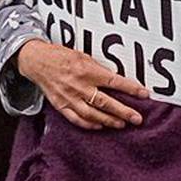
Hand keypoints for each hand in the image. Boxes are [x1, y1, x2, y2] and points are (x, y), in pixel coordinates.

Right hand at [15, 39, 148, 130]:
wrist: (36, 61)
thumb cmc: (60, 56)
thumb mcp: (82, 55)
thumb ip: (98, 68)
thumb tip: (115, 79)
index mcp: (86, 70)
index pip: (114, 81)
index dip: (131, 88)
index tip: (144, 94)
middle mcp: (79, 86)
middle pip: (106, 102)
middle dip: (124, 112)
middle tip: (137, 119)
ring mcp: (69, 97)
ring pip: (93, 114)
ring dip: (109, 121)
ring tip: (122, 124)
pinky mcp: (60, 105)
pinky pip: (77, 119)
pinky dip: (89, 124)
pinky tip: (100, 126)